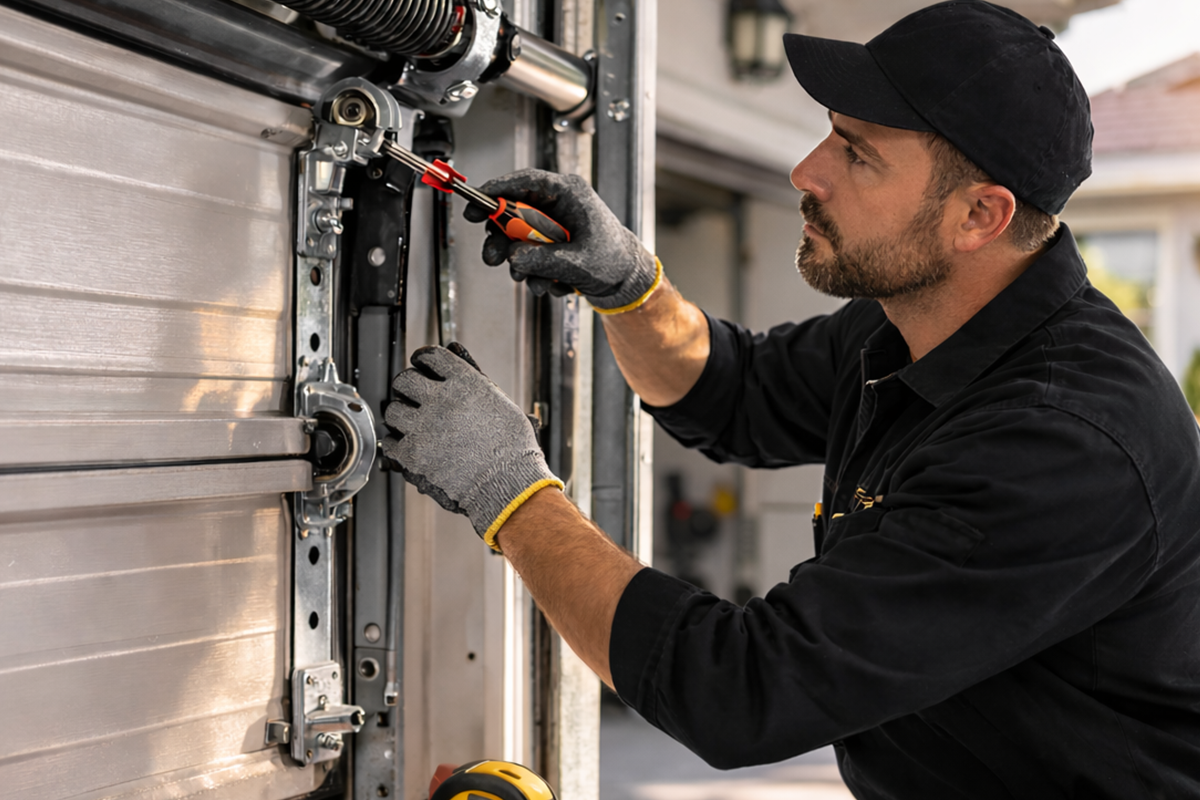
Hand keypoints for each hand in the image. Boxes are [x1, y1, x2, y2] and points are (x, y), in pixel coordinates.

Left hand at [381, 343, 561, 550]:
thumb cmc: (512, 448)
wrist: (507, 482)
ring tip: (409, 421)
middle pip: (405, 379)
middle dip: (407, 386)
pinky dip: (396, 443)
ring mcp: (424, 427)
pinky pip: (390, 442)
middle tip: (412, 393)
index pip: (431, 357)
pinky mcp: (414, 454)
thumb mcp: (501, 404)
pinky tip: (407, 443)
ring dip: (400, 414)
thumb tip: (462, 375)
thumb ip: (478, 386)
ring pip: (393, 410)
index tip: (422, 363)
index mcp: (464, 383)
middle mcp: (440, 400)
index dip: (424, 359)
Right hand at [463, 168, 659, 310]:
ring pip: (518, 237)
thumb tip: (513, 258)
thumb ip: (543, 259)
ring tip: (539, 283)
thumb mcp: (576, 262)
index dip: (498, 189)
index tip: (477, 201)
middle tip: (492, 258)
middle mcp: (557, 205)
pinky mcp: (549, 243)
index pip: (526, 181)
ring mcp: (551, 225)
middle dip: (501, 239)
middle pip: (513, 211)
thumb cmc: (613, 260)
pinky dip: (535, 273)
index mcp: (569, 194)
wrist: (626, 280)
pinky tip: (554, 284)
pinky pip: (528, 254)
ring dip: (521, 264)